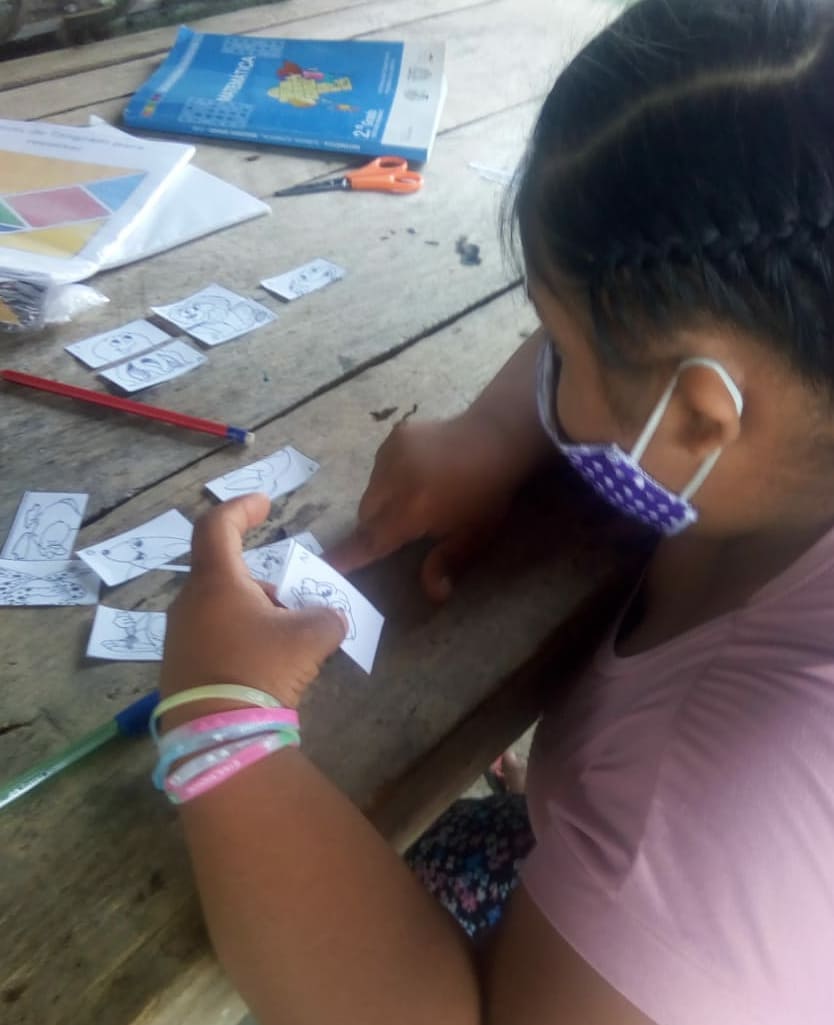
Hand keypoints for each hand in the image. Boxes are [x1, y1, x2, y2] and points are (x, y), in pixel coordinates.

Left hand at [160, 493, 345, 709]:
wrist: (218, 736)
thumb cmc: (261, 669)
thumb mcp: (311, 636)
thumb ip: (327, 616)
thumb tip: (329, 619)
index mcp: (215, 582)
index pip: (217, 526)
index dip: (241, 508)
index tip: (265, 504)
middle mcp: (189, 603)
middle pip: (227, 575)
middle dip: (266, 585)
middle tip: (296, 606)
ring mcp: (180, 638)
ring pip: (222, 610)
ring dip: (256, 616)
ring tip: (289, 646)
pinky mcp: (180, 670)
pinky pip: (214, 639)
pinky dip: (242, 641)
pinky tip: (267, 671)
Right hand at [327, 413, 522, 601]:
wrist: (497, 437)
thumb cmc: (488, 493)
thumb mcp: (474, 534)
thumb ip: (447, 562)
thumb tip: (433, 595)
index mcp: (412, 509)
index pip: (370, 541)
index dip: (345, 556)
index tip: (322, 566)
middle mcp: (393, 481)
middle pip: (365, 516)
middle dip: (375, 528)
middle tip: (406, 530)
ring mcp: (391, 453)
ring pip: (371, 491)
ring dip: (382, 502)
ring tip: (417, 497)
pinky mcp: (395, 436)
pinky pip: (380, 467)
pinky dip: (390, 478)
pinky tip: (419, 474)